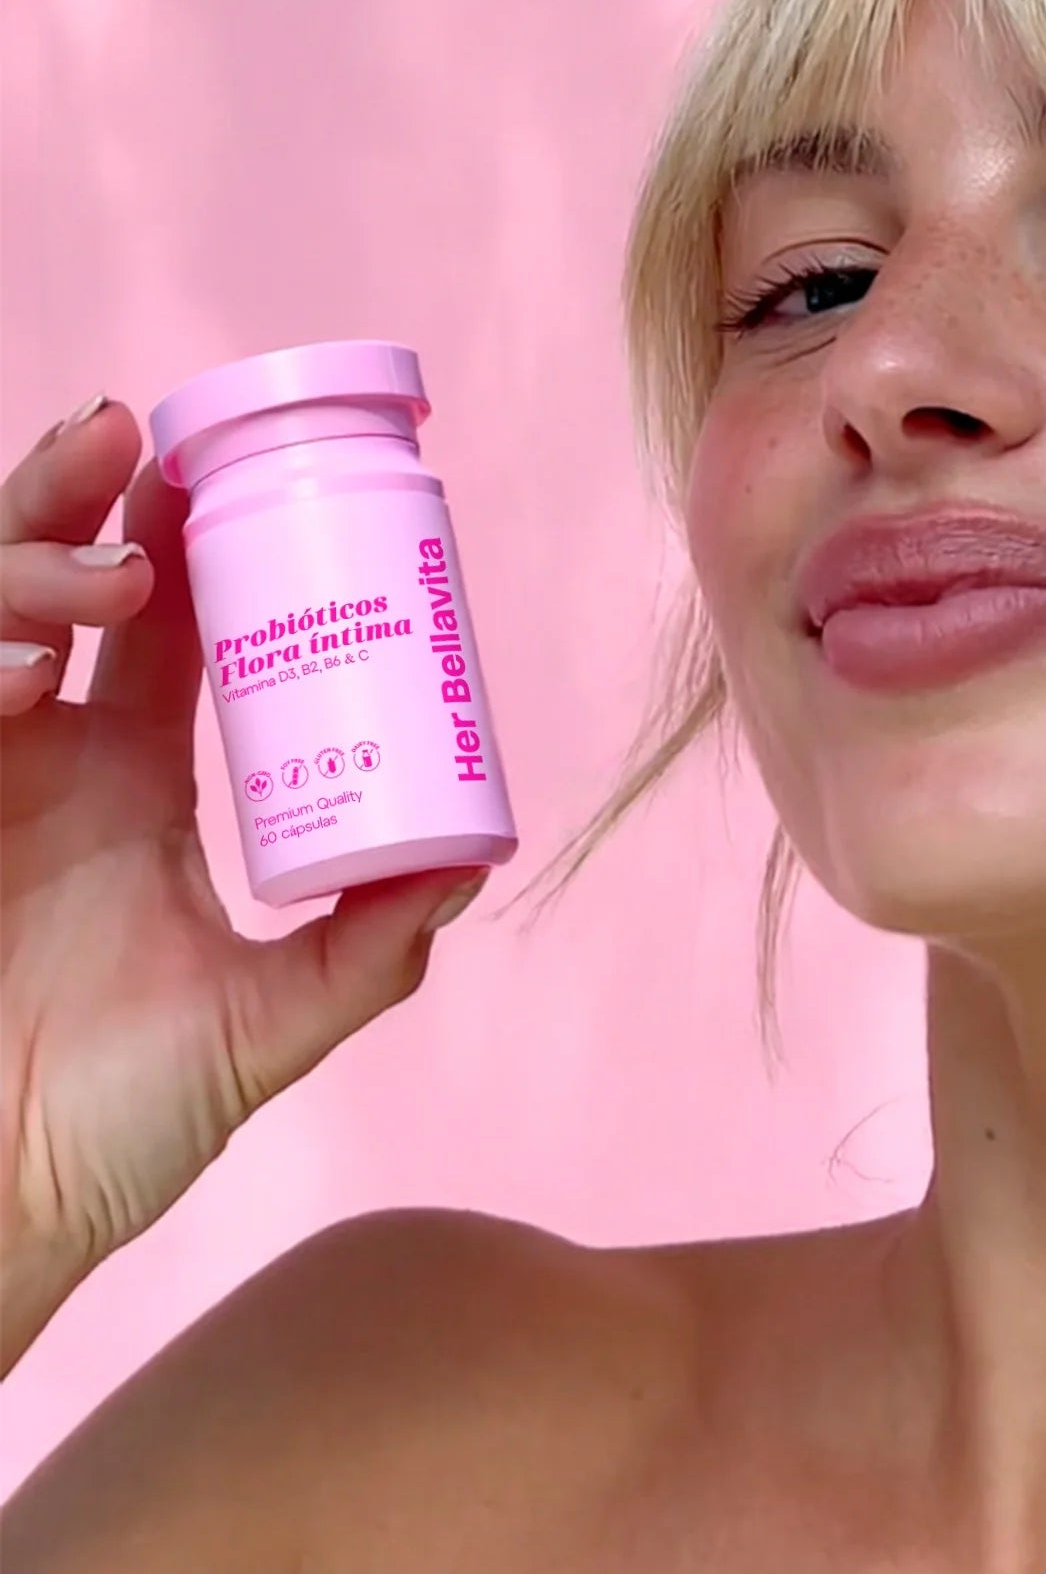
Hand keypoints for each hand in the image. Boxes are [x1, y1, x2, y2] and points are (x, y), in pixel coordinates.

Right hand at [1, 397, 487, 1301]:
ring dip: (33, 557)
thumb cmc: (109, 1129)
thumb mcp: (263, 1029)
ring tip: (113, 574)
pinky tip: (28, 674)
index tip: (237, 476)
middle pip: (56, 578)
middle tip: (141, 444)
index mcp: (130, 782)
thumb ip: (361, 955)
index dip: (191, 538)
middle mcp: (46, 759)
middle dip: (85, 493)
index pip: (164, 624)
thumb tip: (473, 864)